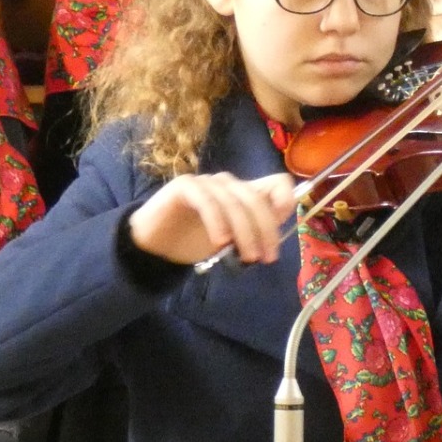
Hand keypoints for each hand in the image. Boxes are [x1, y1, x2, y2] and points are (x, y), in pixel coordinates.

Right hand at [128, 172, 296, 265]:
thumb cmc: (196, 241)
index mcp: (244, 192)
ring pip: (235, 203)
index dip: (286, 202)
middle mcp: (229, 183)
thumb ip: (255, 230)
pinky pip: (208, 202)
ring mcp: (207, 182)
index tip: (283, 231)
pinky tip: (220, 243)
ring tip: (246, 258)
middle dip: (266, 231)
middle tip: (265, 259)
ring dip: (245, 233)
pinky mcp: (185, 186)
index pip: (278, 183)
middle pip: (258, 199)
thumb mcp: (234, 239)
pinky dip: (218, 223)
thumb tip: (279, 229)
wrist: (155, 245)